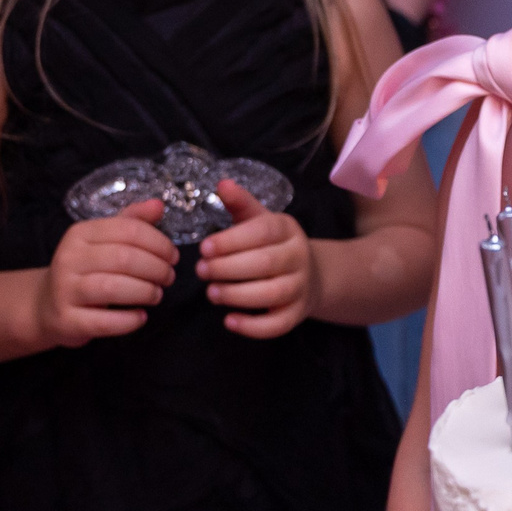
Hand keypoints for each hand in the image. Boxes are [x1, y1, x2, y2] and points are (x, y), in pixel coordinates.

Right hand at [34, 200, 175, 344]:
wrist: (46, 305)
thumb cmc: (84, 270)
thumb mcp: (103, 241)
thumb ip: (131, 222)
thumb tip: (158, 205)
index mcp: (80, 234)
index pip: (128, 229)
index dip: (159, 242)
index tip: (173, 256)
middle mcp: (69, 258)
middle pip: (124, 258)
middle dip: (156, 268)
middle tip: (169, 277)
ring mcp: (65, 290)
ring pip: (113, 288)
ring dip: (145, 292)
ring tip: (157, 295)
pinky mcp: (66, 320)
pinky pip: (104, 321)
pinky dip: (129, 321)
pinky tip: (141, 317)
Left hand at [198, 178, 315, 337]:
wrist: (310, 274)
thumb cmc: (272, 244)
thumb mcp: (259, 220)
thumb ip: (240, 204)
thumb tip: (222, 183)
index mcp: (287, 229)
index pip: (262, 232)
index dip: (232, 241)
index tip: (204, 248)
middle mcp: (298, 256)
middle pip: (265, 263)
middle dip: (228, 268)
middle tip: (201, 271)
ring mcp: (300, 287)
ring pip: (272, 294)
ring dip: (238, 295)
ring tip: (211, 293)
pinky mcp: (297, 314)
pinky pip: (278, 324)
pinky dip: (253, 327)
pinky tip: (229, 321)